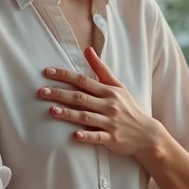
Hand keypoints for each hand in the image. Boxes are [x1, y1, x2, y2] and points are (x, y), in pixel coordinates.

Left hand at [38, 48, 168, 157]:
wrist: (147, 134)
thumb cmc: (129, 108)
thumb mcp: (117, 86)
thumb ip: (101, 69)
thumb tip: (87, 49)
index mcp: (108, 91)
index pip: (83, 80)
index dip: (65, 75)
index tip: (48, 72)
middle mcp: (108, 105)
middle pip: (81, 97)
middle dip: (60, 94)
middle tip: (42, 91)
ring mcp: (110, 122)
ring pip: (86, 117)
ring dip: (69, 114)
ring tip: (52, 110)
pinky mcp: (112, 138)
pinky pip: (98, 137)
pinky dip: (87, 136)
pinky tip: (75, 135)